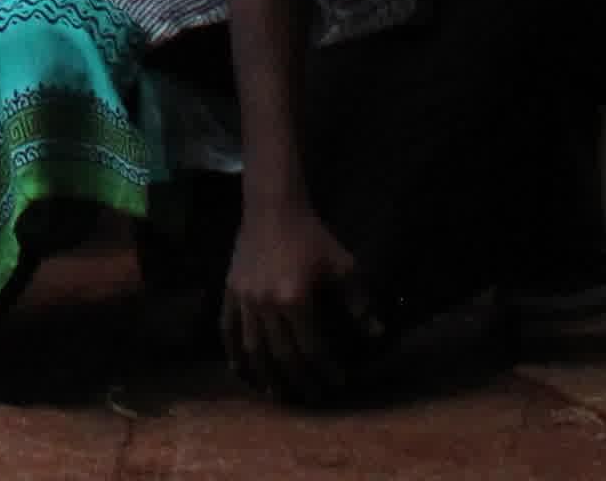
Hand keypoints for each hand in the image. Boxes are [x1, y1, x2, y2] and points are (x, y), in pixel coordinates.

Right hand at [225, 193, 369, 397]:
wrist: (272, 207)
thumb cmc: (312, 236)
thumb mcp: (342, 266)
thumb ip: (358, 303)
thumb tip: (377, 334)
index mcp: (295, 299)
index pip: (311, 347)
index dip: (325, 369)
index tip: (338, 383)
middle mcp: (266, 304)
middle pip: (281, 354)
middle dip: (298, 380)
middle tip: (311, 398)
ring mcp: (244, 298)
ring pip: (252, 347)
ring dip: (264, 374)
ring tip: (276, 395)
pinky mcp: (230, 290)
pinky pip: (227, 327)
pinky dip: (232, 351)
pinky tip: (239, 369)